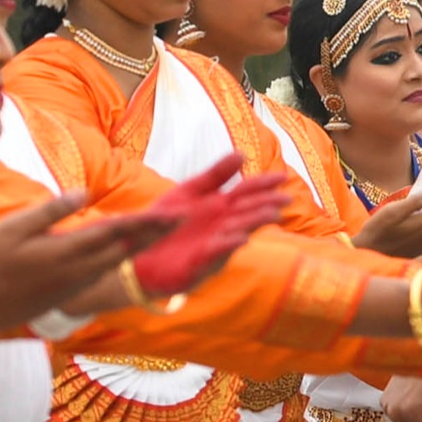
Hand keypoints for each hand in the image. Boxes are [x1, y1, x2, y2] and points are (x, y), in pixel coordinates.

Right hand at [0, 192, 173, 333]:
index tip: (171, 213)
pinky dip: (123, 258)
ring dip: (143, 246)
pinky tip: (133, 248)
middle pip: (126, 248)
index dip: (146, 222)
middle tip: (183, 219)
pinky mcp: (73, 292)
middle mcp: (79, 270)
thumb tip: (82, 193)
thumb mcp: (13, 228)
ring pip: (118, 262)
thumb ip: (51, 210)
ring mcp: (77, 284)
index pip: (115, 232)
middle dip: (155, 234)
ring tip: (165, 231)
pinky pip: (105, 271)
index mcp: (66, 252)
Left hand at [124, 160, 290, 301]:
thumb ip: (215, 175)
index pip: (247, 194)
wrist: (137, 250)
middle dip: (266, 207)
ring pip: (236, 235)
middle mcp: (222, 227)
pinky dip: (226, 247)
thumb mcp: (189, 191)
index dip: (264, 186)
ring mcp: (212, 248)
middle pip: (247, 214)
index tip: (282, 177)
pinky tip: (239, 239)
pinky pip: (212, 257)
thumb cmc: (167, 221)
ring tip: (270, 216)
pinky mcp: (196, 268)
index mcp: (221, 208)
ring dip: (252, 225)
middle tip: (284, 200)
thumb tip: (242, 154)